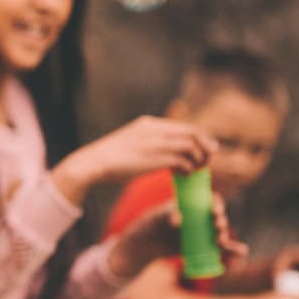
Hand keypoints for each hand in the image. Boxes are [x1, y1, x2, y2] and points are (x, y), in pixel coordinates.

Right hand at [55, 117, 216, 199]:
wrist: (92, 163)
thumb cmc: (110, 158)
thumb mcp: (131, 142)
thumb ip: (148, 142)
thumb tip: (162, 152)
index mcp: (148, 123)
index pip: (184, 127)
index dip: (199, 138)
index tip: (203, 150)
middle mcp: (154, 129)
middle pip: (193, 133)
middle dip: (205, 147)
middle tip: (207, 161)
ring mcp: (155, 143)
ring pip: (191, 145)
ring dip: (199, 159)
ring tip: (197, 170)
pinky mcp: (154, 158)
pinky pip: (182, 160)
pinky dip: (188, 168)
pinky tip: (185, 175)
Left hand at [111, 194, 245, 276]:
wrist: (149, 243)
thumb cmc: (154, 223)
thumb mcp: (159, 217)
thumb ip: (168, 216)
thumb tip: (178, 219)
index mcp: (195, 205)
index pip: (211, 201)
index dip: (216, 204)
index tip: (214, 212)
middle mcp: (203, 218)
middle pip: (218, 218)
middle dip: (220, 223)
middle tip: (216, 227)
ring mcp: (204, 233)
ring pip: (221, 234)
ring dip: (226, 238)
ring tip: (221, 243)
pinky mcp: (205, 247)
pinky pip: (221, 249)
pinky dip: (232, 251)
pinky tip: (241, 252)